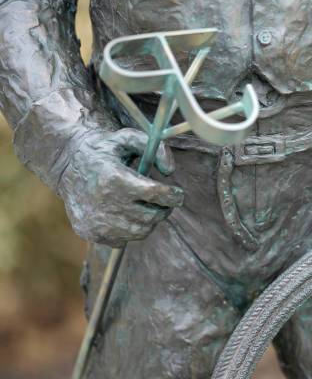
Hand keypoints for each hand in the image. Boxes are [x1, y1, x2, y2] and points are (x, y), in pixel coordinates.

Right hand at [58, 128, 183, 246]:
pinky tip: (125, 214)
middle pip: (151, 216)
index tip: (177, 193)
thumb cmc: (104, 151)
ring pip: (140, 231)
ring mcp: (96, 221)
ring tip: (145, 206)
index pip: (155, 194)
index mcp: (114, 178)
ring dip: (149, 220)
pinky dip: (130, 230)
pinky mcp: (90, 233)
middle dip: (163, 209)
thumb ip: (156, 149)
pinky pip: (123, 240)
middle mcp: (104, 203)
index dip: (173, 195)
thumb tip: (170, 171)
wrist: (66, 164)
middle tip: (163, 201)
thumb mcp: (128, 138)